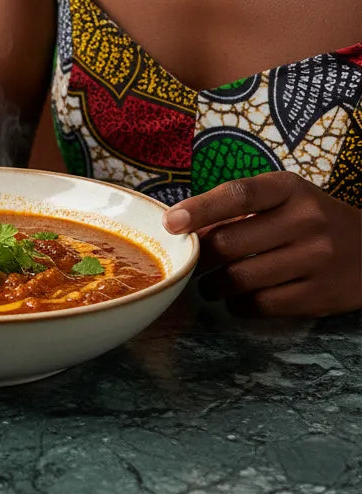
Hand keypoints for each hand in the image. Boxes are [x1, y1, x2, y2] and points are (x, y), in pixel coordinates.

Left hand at [164, 172, 361, 317]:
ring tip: (210, 284)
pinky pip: (261, 305)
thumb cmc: (314, 220)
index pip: (238, 194)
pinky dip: (239, 305)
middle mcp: (306, 220)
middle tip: (194, 262)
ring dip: (213, 285)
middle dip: (201, 257)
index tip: (171, 222)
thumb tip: (185, 229)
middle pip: (229, 243)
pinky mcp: (321, 295)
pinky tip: (237, 299)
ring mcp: (317, 259)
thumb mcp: (285, 198)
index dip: (200, 209)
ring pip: (241, 278)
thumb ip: (239, 209)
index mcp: (290, 188)